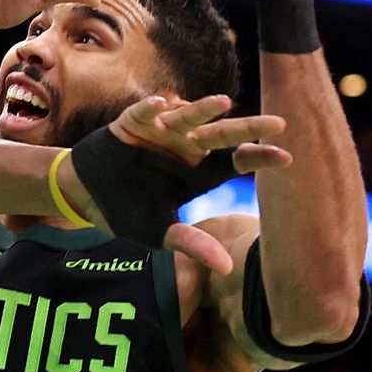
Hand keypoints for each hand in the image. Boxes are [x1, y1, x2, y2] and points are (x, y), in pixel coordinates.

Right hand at [110, 94, 290, 273]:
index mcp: (198, 171)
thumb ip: (191, 243)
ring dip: (203, 109)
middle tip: (278, 123)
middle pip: (221, 135)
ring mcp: (160, 132)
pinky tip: (160, 105)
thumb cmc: (126, 210)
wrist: (84, 193)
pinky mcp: (131, 124)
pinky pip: (142, 113)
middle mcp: (186, 147)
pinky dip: (150, 108)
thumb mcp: (160, 231)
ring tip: (222, 102)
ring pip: (187, 118)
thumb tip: (226, 268)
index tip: (287, 158)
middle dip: (248, 129)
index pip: (236, 160)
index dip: (260, 157)